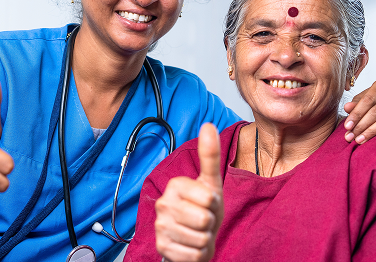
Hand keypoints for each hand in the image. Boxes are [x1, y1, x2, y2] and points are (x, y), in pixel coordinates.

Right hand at [155, 124, 222, 261]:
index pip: (209, 199)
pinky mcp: (161, 247)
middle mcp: (163, 203)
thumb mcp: (211, 181)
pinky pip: (193, 255)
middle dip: (210, 223)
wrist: (192, 238)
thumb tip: (208, 125)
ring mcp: (160, 226)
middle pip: (205, 219)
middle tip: (203, 219)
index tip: (207, 203)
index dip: (215, 205)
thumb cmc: (204, 207)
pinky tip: (191, 245)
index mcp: (175, 185)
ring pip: (200, 238)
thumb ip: (210, 154)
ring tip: (198, 232)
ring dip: (205, 239)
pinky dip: (198, 254)